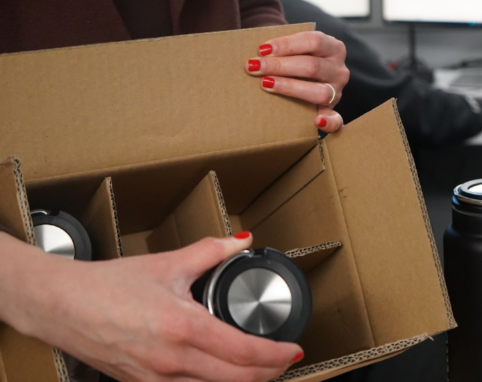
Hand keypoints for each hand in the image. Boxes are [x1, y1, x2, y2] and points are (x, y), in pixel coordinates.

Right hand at [0, 233, 301, 381]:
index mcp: (183, 328)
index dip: (276, 356)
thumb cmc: (107, 286)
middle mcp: (172, 362)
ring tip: (259, 366)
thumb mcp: (166, 263)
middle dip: (269, 373)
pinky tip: (222, 373)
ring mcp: (156, 381)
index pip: (245, 354)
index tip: (293, 350)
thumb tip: (240, 241)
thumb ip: (210, 251)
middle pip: (237, 381)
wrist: (60, 306)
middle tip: (284, 360)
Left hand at [245, 31, 348, 133]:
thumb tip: (259, 50)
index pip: (313, 41)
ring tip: (266, 84)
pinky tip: (317, 122)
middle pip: (312, 66)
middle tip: (254, 67)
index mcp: (334, 48)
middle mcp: (339, 69)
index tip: (262, 49)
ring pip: (319, 91)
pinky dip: (329, 122)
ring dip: (290, 87)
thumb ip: (285, 47)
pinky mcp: (333, 111)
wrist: (310, 74)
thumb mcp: (300, 46)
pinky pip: (335, 119)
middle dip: (279, 66)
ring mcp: (337, 91)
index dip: (287, 44)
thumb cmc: (298, 58)